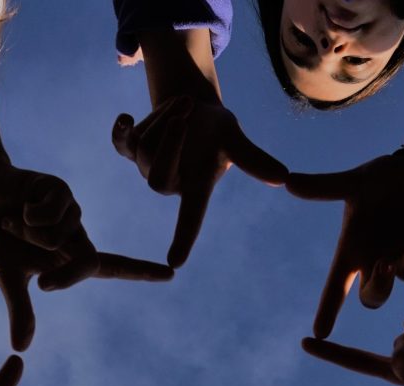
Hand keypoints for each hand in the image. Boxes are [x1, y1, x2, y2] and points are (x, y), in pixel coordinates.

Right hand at [0, 162, 173, 349]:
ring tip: (14, 222)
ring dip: (27, 234)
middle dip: (61, 276)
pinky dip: (25, 215)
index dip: (141, 271)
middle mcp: (79, 234)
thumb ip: (21, 310)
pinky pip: (48, 213)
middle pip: (87, 262)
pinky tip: (18, 204)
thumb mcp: (8, 278)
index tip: (171, 274)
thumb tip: (20, 349)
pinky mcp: (61, 189)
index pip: (114, 267)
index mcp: (73, 257)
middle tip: (36, 275)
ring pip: (59, 237)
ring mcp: (73, 210)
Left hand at [113, 95, 286, 266]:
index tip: (175, 262)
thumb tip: (284, 178)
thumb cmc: (217, 130)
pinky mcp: (131, 148)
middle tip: (187, 112)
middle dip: (170, 141)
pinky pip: (120, 142)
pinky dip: (121, 132)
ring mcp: (146, 166)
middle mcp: (168, 184)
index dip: (183, 239)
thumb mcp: (235, 141)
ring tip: (186, 105)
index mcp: (194, 189)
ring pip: (144, 146)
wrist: (192, 108)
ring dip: (165, 117)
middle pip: (157, 177)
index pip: (190, 219)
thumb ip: (253, 161)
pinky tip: (125, 119)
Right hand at [287, 154, 403, 336]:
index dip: (327, 310)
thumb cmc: (381, 182)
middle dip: (380, 285)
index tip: (320, 332)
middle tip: (384, 263)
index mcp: (355, 252)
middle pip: (374, 297)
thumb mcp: (354, 182)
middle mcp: (379, 262)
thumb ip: (325, 187)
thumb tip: (288, 181)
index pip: (336, 288)